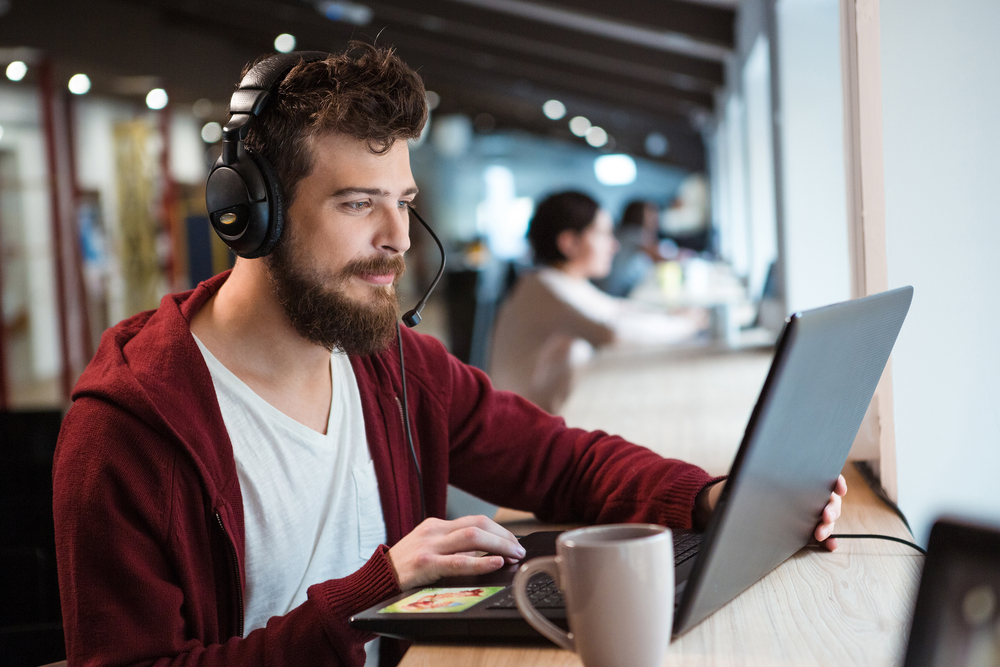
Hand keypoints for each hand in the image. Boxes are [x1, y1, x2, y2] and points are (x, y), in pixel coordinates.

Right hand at [387, 515, 526, 589]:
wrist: (376, 580)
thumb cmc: (404, 569)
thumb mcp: (429, 551)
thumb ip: (453, 550)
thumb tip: (487, 554)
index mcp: (436, 525)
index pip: (476, 521)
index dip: (500, 531)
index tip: (514, 542)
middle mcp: (434, 530)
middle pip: (478, 524)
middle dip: (504, 536)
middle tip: (519, 549)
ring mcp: (429, 545)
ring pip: (473, 536)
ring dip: (500, 545)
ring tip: (514, 555)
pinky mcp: (425, 563)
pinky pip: (459, 561)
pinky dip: (482, 562)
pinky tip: (496, 562)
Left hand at [694, 474, 847, 550]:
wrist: (735, 506)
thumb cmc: (743, 489)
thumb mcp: (749, 479)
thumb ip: (757, 478)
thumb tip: (753, 468)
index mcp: (799, 479)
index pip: (824, 476)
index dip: (835, 481)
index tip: (839, 488)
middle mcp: (808, 496)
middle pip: (829, 500)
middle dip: (831, 508)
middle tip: (826, 515)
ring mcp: (807, 513)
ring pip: (826, 519)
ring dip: (829, 526)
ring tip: (820, 533)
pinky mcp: (804, 529)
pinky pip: (821, 535)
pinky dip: (828, 541)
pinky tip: (829, 545)